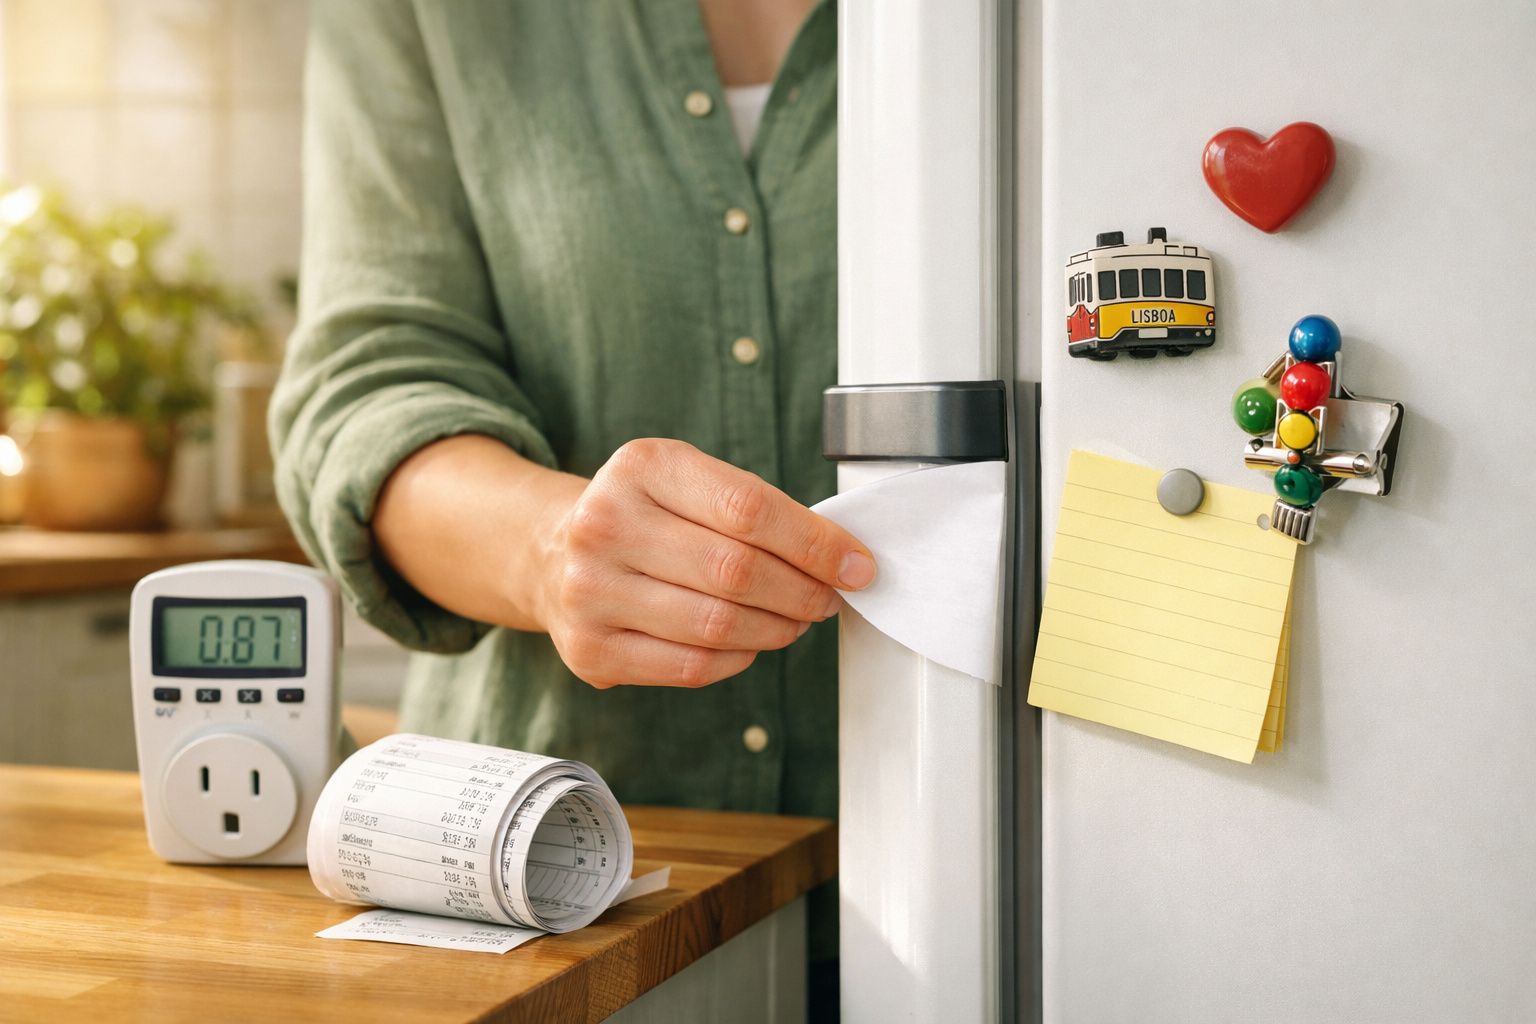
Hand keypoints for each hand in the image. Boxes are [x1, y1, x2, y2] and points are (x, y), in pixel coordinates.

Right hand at [534, 438, 875, 687]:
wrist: (550, 551)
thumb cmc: (644, 515)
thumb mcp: (688, 481)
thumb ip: (757, 510)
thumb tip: (841, 559)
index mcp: (641, 467)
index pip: (749, 509)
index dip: (815, 543)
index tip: (856, 565)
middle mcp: (605, 524)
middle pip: (736, 572)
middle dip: (803, 591)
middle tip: (828, 598)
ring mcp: (590, 591)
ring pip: (718, 626)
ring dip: (777, 629)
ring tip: (796, 620)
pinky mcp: (591, 649)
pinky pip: (692, 667)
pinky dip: (739, 659)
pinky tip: (749, 643)